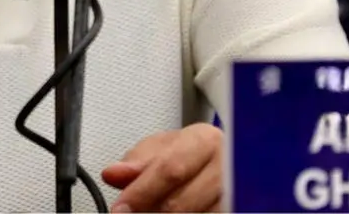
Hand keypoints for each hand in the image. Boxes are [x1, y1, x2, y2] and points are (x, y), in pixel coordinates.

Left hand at [101, 124, 223, 212]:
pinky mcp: (236, 209)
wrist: (222, 163)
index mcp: (206, 141)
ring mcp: (235, 193)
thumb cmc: (191, 154)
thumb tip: (113, 173)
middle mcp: (226, 166)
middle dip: (148, 211)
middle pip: (179, 203)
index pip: (170, 170)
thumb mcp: (161, 148)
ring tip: (152, 210)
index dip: (142, 192)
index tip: (121, 207)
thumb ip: (136, 162)